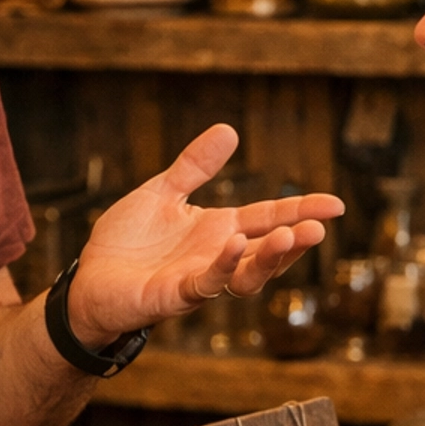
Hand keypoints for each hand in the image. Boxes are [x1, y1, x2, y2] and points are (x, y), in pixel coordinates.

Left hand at [63, 124, 342, 346]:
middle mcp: (217, 257)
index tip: (336, 204)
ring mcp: (199, 279)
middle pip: (267, 250)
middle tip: (321, 227)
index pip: (269, 219)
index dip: (302, 211)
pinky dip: (223, 266)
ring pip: (246, 274)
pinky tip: (235, 243)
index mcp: (219, 230)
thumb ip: (194, 166)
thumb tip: (228, 130)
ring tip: (292, 236)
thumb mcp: (162, 193)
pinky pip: (206, 283)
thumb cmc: (126, 243)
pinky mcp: (174, 295)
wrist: (89, 280)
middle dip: (296, 240)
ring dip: (270, 258)